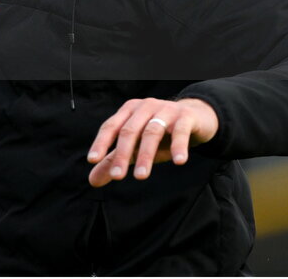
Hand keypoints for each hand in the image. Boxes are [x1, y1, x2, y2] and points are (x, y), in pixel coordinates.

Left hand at [86, 97, 217, 186]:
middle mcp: (144, 107)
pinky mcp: (185, 117)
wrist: (195, 118)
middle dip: (122, 154)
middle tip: (117, 176)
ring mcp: (165, 110)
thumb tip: (92, 181)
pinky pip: (180, 132)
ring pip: (151, 132)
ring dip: (146, 155)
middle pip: (129, 131)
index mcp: (128, 111)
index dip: (101, 142)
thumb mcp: (136, 146)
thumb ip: (114, 161)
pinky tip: (178, 161)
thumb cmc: (161, 133)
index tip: (92, 160)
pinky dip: (178, 146)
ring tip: (141, 176)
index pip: (111, 126)